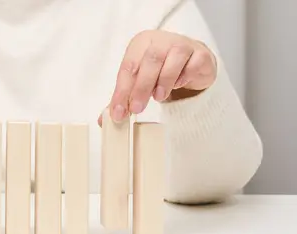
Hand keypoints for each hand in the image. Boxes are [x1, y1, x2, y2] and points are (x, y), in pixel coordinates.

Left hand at [99, 30, 216, 124]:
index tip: (118, 112)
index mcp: (141, 44)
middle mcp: (161, 41)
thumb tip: (105, 119)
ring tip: (158, 97)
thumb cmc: (161, 71)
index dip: (121, 91)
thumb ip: (124, 98)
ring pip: (172, 59)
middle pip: (149, 61)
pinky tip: (178, 85)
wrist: (193, 64)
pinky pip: (192, 65)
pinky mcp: (200, 54)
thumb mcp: (140, 81)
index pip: (128, 67)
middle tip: (136, 109)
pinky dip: (184, 77)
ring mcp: (183, 45)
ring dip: (163, 81)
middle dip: (141, 87)